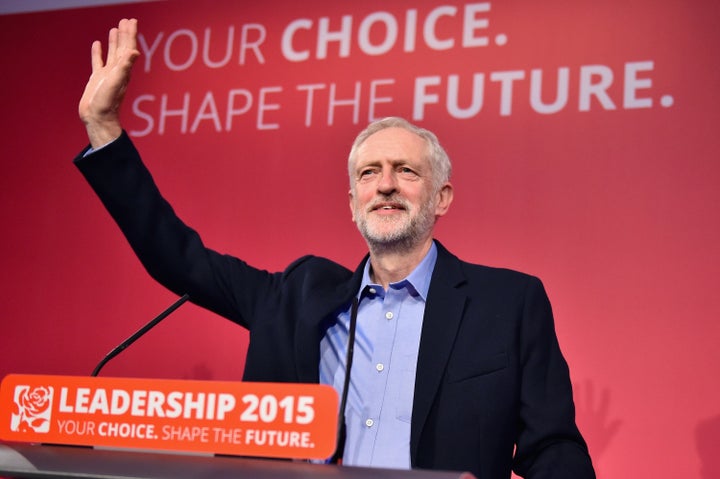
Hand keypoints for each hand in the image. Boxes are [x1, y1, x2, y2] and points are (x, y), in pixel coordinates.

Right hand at [78, 18, 139, 147]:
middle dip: (125, 34)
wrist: (98, 118)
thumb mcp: (116, 82)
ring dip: (114, 41)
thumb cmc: (107, 102)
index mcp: (124, 70)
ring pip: (112, 53)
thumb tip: (134, 51)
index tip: (132, 21)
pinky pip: (98, 62)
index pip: (128, 47)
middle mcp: (118, 70)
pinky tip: (97, 44)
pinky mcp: (97, 79)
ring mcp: (107, 74)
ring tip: (115, 29)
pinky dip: (98, 52)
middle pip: (122, 47)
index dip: (130, 34)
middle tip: (126, 20)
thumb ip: (124, 67)